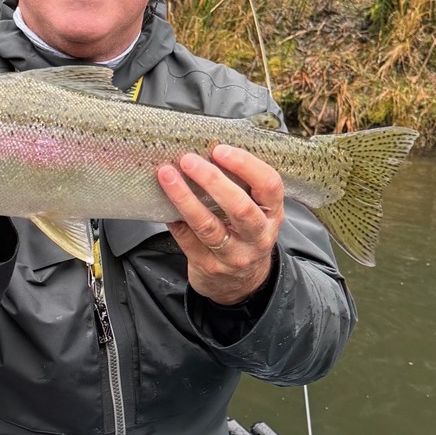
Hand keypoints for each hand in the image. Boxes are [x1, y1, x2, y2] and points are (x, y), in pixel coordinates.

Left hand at [157, 144, 282, 305]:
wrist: (243, 284)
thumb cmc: (245, 235)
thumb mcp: (257, 212)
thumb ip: (242, 186)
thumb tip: (206, 150)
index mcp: (272, 214)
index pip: (269, 185)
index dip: (246, 165)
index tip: (220, 150)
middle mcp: (257, 236)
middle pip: (239, 207)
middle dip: (212, 180)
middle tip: (189, 160)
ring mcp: (233, 255)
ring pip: (208, 226)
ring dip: (185, 197)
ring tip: (167, 175)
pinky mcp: (208, 266)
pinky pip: (187, 239)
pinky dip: (174, 218)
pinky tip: (162, 202)